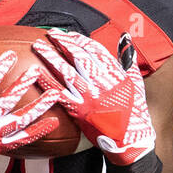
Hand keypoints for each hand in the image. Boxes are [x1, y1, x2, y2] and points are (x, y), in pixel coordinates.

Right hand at [0, 50, 64, 172]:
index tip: (11, 55)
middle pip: (7, 100)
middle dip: (23, 84)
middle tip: (35, 70)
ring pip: (21, 120)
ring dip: (39, 106)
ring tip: (55, 94)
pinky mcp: (0, 147)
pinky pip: (24, 139)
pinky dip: (39, 131)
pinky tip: (54, 122)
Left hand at [32, 29, 155, 165]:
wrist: (130, 139)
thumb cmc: (134, 112)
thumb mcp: (136, 82)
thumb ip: (128, 59)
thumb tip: (124, 38)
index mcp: (115, 74)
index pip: (95, 50)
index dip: (80, 40)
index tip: (68, 34)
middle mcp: (102, 83)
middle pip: (79, 57)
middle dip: (63, 42)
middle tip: (51, 33)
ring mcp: (90, 97)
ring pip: (67, 72)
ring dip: (51, 57)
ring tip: (38, 47)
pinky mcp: (80, 111)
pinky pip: (60, 94)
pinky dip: (48, 82)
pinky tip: (36, 74)